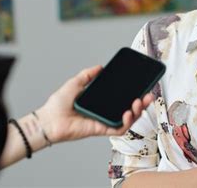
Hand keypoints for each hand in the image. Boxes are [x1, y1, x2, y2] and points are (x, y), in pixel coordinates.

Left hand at [35, 65, 153, 142]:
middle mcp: (104, 112)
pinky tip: (128, 113)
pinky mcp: (101, 130)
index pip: (121, 98)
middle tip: (147, 95)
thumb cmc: (58, 105)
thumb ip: (88, 75)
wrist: (48, 120)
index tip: (142, 86)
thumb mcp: (75, 83)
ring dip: (137, 112)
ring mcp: (104, 121)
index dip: (134, 93)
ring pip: (127, 120)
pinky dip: (126, 122)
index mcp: (100, 102)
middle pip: (129, 109)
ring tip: (138, 102)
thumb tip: (100, 66)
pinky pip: (118, 129)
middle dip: (142, 103)